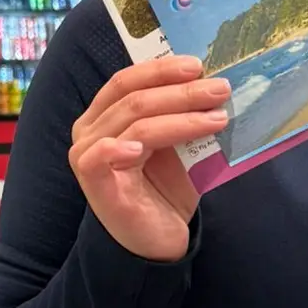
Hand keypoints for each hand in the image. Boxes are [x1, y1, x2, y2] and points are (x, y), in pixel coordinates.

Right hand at [69, 55, 231, 261]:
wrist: (157, 241)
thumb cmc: (165, 190)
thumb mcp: (176, 145)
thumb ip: (181, 116)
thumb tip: (213, 84)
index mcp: (105, 114)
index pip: (128, 80)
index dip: (161, 70)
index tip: (198, 66)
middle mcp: (90, 130)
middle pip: (135, 99)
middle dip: (182, 92)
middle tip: (220, 90)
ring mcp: (88, 156)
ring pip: (134, 124)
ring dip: (180, 118)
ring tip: (217, 118)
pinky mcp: (94, 184)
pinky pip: (100, 156)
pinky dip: (118, 147)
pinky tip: (141, 149)